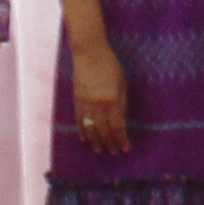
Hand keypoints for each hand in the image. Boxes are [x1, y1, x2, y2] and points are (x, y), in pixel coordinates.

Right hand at [69, 33, 132, 156]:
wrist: (89, 51)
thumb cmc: (110, 64)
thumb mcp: (122, 81)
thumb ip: (122, 101)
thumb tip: (121, 119)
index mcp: (113, 98)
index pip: (118, 125)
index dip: (122, 139)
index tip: (126, 148)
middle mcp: (99, 103)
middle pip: (104, 129)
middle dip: (110, 143)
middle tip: (114, 153)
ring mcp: (86, 102)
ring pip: (91, 127)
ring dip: (96, 141)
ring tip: (100, 151)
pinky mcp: (77, 98)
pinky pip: (79, 119)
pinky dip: (82, 130)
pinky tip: (85, 139)